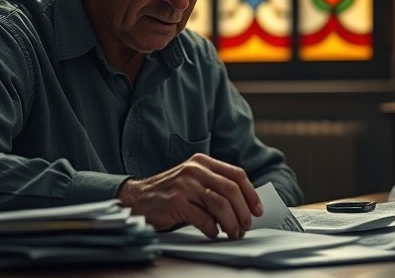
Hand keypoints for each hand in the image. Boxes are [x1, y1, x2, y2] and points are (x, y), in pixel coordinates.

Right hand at [117, 153, 262, 239]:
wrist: (137, 198)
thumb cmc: (169, 193)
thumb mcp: (193, 181)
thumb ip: (215, 186)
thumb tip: (244, 206)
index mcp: (202, 162)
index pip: (236, 174)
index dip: (251, 194)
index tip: (257, 210)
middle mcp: (195, 170)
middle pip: (231, 190)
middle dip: (243, 212)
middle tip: (246, 226)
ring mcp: (185, 184)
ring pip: (220, 204)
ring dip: (231, 223)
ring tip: (233, 233)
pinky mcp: (176, 202)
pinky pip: (204, 218)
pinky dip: (212, 229)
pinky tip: (212, 233)